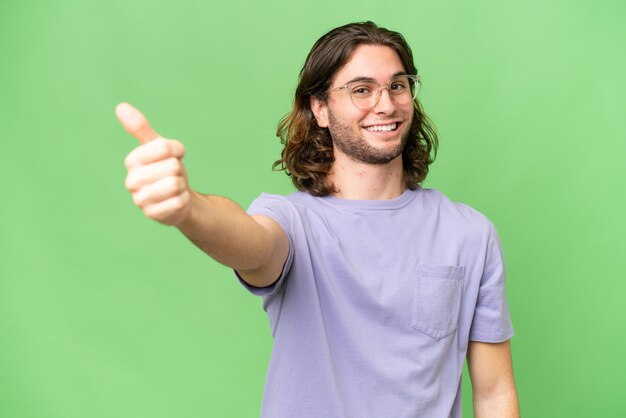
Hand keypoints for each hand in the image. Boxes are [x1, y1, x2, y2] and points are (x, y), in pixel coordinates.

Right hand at [116, 103, 190, 225]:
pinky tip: (176, 201)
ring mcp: (140, 200)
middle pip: (171, 167)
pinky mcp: (153, 215)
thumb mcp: (159, 147)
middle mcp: (131, 181)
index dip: (176, 150)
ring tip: (174, 188)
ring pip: (174, 184)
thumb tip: (121, 107)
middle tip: (173, 176)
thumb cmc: (168, 169)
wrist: (179, 198)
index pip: (163, 147)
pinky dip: (183, 200)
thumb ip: (141, 128)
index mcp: (132, 161)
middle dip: (179, 171)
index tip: (174, 155)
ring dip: (181, 186)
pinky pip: (178, 202)